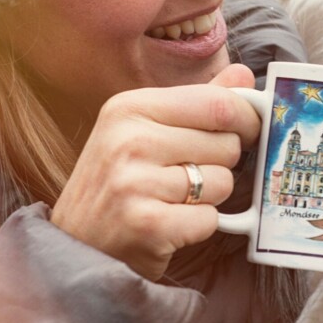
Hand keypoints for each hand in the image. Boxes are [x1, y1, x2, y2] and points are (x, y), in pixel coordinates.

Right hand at [50, 64, 260, 280]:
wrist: (73, 248)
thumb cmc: (117, 184)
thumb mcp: (144, 130)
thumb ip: (197, 102)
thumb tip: (244, 74)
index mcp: (129, 107)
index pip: (217, 103)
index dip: (247, 118)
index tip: (250, 130)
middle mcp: (129, 140)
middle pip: (226, 144)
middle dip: (223, 162)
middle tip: (189, 175)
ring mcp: (136, 183)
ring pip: (222, 182)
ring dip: (210, 197)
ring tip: (173, 200)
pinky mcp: (148, 225)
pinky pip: (210, 219)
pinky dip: (199, 226)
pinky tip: (170, 225)